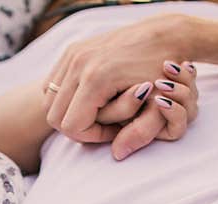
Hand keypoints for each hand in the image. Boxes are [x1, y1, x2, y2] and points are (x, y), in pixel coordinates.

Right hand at [42, 15, 196, 152]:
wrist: (167, 35)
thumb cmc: (166, 74)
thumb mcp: (159, 107)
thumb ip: (139, 133)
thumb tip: (118, 155)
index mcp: (96, 78)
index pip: (71, 127)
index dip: (90, 136)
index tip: (114, 130)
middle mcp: (79, 63)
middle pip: (55, 117)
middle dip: (78, 127)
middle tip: (105, 123)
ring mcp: (73, 54)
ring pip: (50, 102)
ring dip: (70, 113)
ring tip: (99, 110)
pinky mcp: (72, 50)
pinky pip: (53, 85)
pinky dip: (66, 98)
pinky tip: (90, 97)